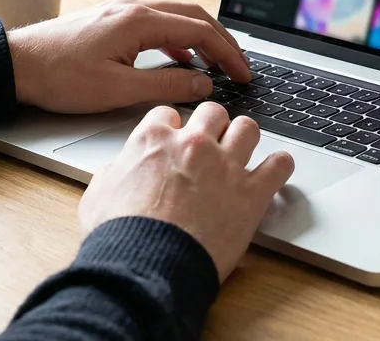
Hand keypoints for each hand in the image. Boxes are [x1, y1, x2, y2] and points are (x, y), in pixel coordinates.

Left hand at [6, 0, 252, 112]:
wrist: (15, 65)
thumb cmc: (59, 77)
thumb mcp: (118, 90)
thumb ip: (166, 85)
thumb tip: (203, 84)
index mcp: (138, 21)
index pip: (199, 31)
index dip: (228, 54)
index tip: (243, 74)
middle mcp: (133, 7)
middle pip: (193, 16)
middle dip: (222, 42)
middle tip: (240, 68)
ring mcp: (121, 10)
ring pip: (175, 17)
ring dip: (201, 39)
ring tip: (217, 65)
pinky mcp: (110, 19)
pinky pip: (157, 22)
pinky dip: (178, 39)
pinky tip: (180, 60)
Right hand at [79, 102, 294, 281]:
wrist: (145, 267)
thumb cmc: (120, 236)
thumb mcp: (98, 195)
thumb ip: (113, 173)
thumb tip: (118, 171)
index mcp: (154, 140)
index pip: (169, 113)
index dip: (172, 127)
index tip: (175, 138)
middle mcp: (193, 145)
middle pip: (213, 113)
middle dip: (212, 126)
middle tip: (211, 144)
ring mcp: (225, 166)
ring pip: (248, 128)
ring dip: (245, 138)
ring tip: (242, 152)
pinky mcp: (251, 194)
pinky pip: (280, 165)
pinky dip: (280, 166)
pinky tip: (275, 171)